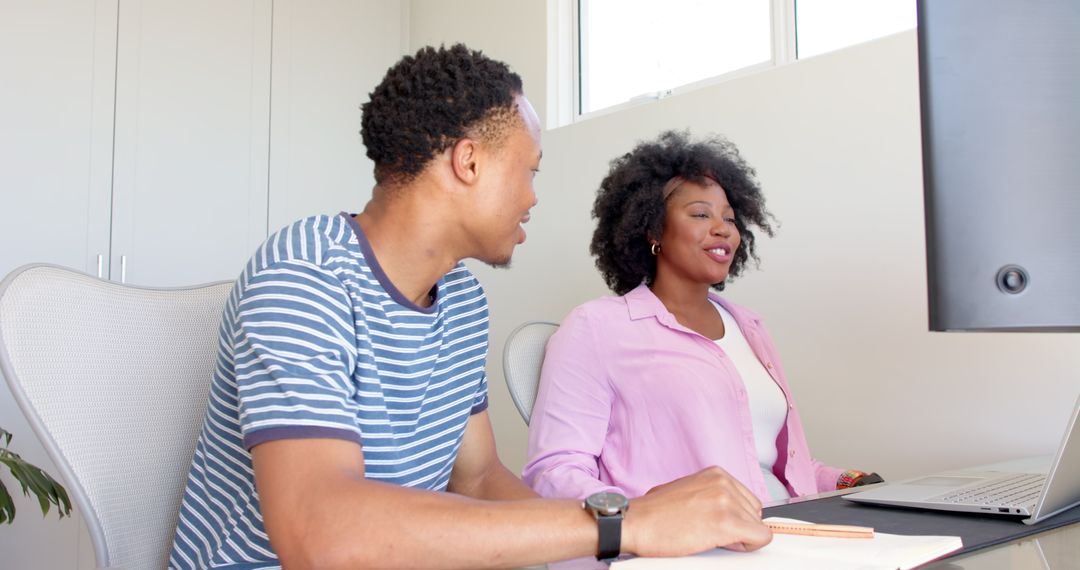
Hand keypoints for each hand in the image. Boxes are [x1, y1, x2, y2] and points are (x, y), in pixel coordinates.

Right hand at [622, 466, 771, 556]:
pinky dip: (746, 546)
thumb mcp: (689, 491)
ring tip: (708, 536)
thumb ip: (713, 495)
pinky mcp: (727, 522)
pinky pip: (760, 538)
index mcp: (716, 474)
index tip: (717, 522)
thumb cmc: (654, 513)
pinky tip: (720, 544)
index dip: (735, 517)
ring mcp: (726, 501)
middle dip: (739, 527)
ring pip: (757, 527)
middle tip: (710, 531)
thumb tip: (731, 510)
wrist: (637, 523)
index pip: (748, 500)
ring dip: (738, 538)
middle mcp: (724, 483)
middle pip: (755, 513)